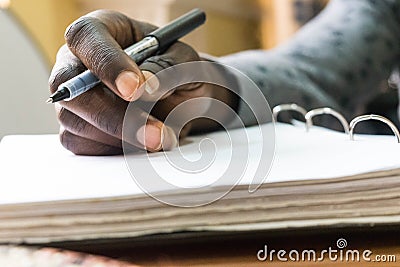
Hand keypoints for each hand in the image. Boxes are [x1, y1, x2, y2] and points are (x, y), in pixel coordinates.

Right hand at [49, 10, 237, 155]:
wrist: (177, 97)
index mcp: (100, 31)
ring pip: (76, 123)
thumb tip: (146, 86)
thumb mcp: (183, 61)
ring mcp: (73, 98)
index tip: (135, 90)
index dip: (108, 65)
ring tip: (162, 137)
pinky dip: (115, 150)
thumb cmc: (175, 70)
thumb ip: (167, 68)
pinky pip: (83, 145)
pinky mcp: (75, 128)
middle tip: (155, 134)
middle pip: (73, 90)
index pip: (87, 39)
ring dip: (121, 138)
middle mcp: (77, 63)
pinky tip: (141, 143)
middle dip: (116, 117)